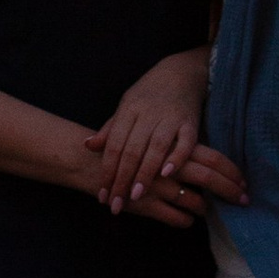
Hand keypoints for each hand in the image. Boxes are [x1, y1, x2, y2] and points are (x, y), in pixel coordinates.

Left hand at [87, 55, 209, 212]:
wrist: (180, 72)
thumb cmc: (148, 95)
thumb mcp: (126, 106)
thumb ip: (110, 129)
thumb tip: (87, 146)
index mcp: (128, 110)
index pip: (114, 145)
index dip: (107, 171)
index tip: (102, 195)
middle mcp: (147, 114)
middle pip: (132, 150)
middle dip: (122, 180)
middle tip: (116, 205)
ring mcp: (170, 118)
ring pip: (155, 148)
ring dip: (145, 173)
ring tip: (135, 196)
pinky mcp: (190, 122)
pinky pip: (185, 142)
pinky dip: (176, 158)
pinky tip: (167, 175)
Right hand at [121, 142, 251, 236]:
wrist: (89, 161)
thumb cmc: (124, 149)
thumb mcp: (151, 142)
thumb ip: (176, 150)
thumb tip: (205, 161)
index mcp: (173, 147)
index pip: (212, 158)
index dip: (231, 172)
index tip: (244, 183)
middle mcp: (168, 166)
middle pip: (209, 178)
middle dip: (230, 191)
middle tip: (244, 201)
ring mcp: (158, 186)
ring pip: (194, 201)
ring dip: (205, 208)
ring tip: (208, 210)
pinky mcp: (145, 204)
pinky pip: (174, 217)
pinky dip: (185, 221)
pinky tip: (187, 220)